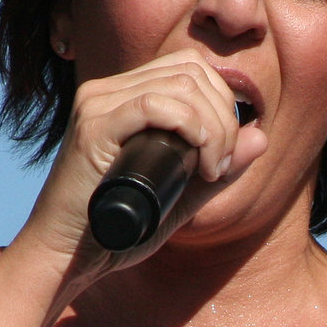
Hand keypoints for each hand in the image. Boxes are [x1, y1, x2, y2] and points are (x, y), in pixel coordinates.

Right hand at [14, 48, 269, 271]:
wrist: (65, 257)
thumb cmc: (116, 231)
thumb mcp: (180, 198)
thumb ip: (217, 171)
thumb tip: (261, 137)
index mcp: (124, 97)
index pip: (190, 69)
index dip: (222, 104)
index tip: (222, 158)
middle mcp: (108, 91)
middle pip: (192, 71)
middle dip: (224, 117)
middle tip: (219, 166)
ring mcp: (97, 104)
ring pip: (180, 84)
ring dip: (213, 126)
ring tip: (210, 169)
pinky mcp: (93, 127)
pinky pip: (154, 104)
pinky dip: (191, 127)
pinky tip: (199, 161)